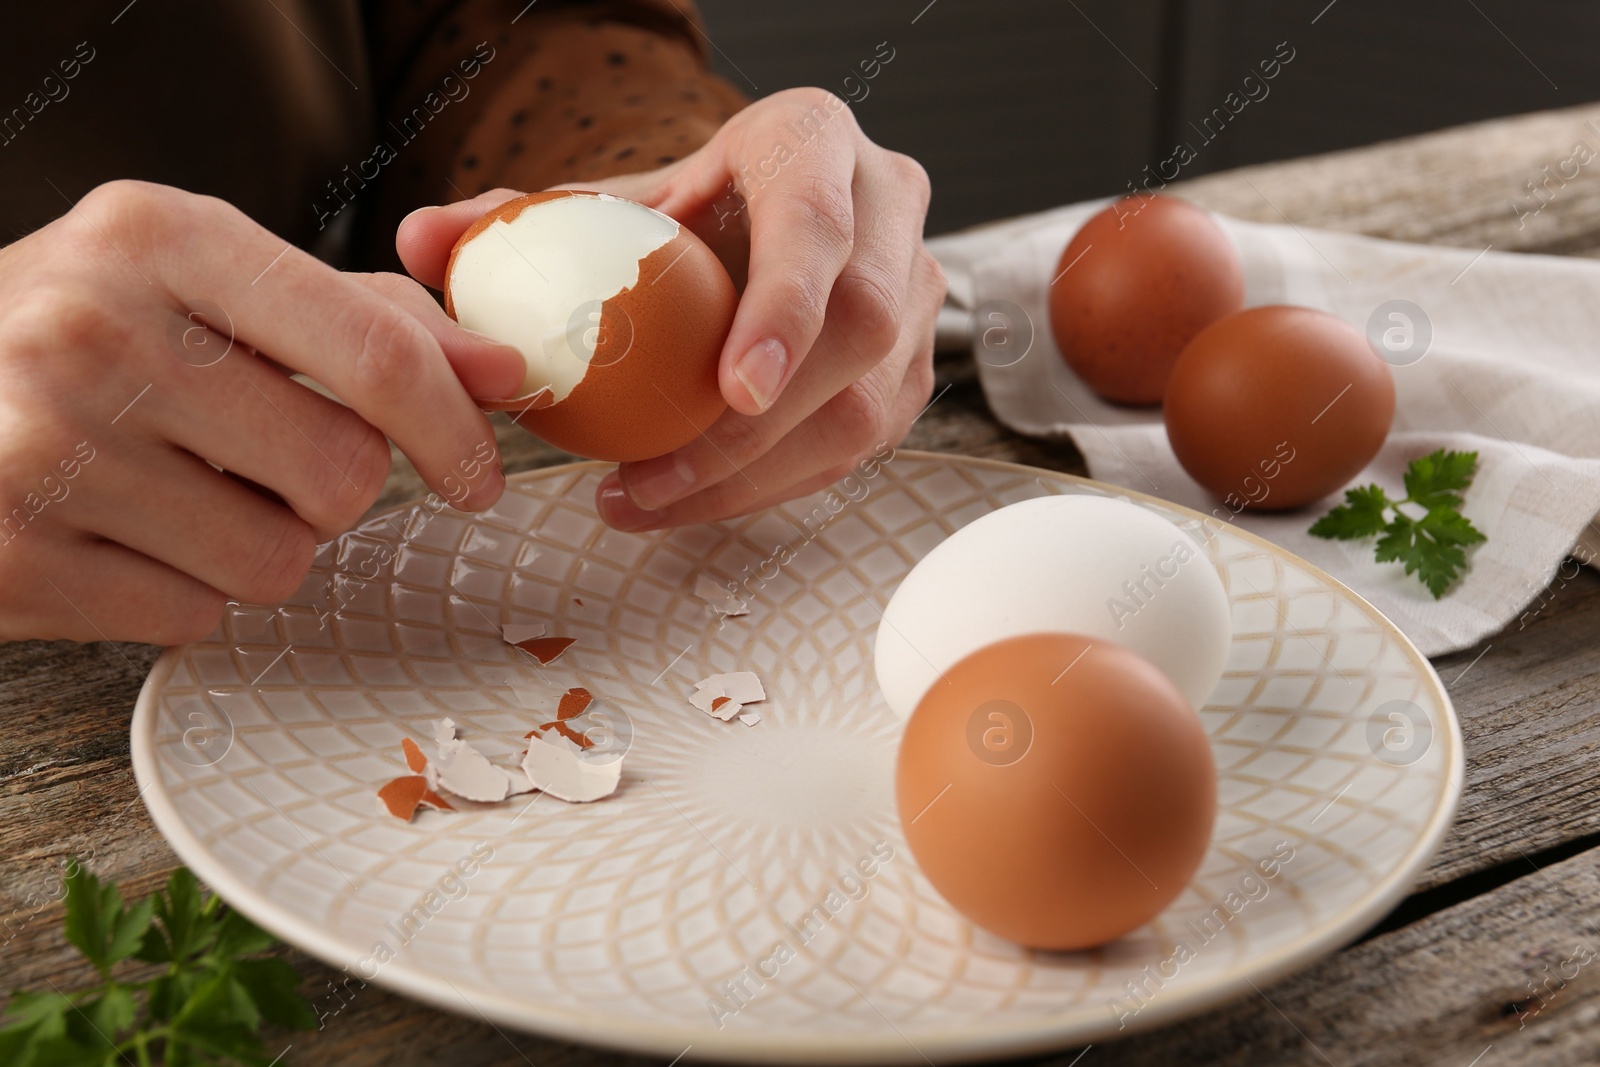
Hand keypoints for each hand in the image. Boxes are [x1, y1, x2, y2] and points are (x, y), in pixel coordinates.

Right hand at [0, 181, 525, 643]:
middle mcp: (94, 331)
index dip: (455, 427)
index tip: (479, 474)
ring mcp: (41, 449)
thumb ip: (362, 319)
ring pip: (278, 562)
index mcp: (159, 236)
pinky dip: (182, 592)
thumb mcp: (203, 280)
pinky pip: (194, 617)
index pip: (374, 350)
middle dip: (329, 488)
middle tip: (254, 459)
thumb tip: (505, 371)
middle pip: (344, 473)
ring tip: (171, 489)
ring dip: (256, 544)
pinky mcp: (13, 560)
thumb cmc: (76, 331)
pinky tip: (119, 534)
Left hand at [398, 87, 943, 529]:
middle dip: (761, 429)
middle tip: (654, 480)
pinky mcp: (913, 360)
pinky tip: (700, 498)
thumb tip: (423, 243)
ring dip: (759, 475)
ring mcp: (916, 289)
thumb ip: (524, 220)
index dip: (785, 309)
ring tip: (652, 501)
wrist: (775, 202)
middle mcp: (888, 209)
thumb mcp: (617, 195)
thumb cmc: (696, 200)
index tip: (734, 388)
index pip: (818, 224)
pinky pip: (864, 443)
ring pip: (873, 404)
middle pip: (858, 330)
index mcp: (815, 141)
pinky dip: (776, 483)